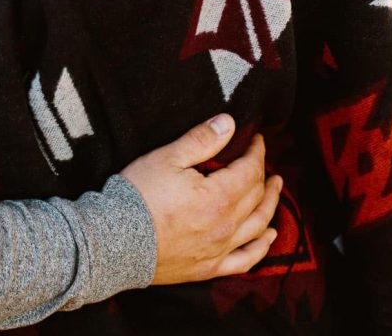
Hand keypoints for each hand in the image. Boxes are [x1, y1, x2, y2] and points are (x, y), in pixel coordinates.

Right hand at [121, 116, 280, 284]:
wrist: (115, 242)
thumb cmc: (139, 195)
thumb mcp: (167, 157)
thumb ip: (201, 140)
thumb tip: (229, 123)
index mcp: (218, 197)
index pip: (250, 170)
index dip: (257, 152)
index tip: (257, 139)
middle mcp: (226, 226)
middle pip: (257, 197)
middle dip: (264, 174)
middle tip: (265, 161)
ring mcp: (219, 250)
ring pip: (258, 226)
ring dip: (270, 205)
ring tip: (275, 189)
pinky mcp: (208, 268)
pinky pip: (246, 260)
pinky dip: (262, 247)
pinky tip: (269, 236)